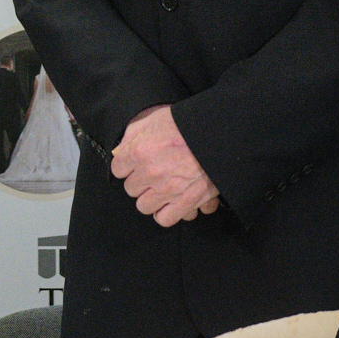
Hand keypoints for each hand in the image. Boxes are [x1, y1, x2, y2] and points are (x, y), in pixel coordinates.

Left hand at [110, 105, 220, 225]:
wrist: (221, 135)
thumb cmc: (189, 124)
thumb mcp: (155, 118)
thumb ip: (133, 134)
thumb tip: (120, 150)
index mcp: (140, 151)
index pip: (117, 169)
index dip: (127, 166)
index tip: (134, 164)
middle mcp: (151, 173)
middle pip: (131, 189)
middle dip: (140, 181)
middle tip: (151, 174)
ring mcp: (168, 190)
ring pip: (144, 206)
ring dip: (151, 198)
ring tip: (161, 189)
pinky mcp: (186, 203)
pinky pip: (164, 218)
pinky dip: (167, 212)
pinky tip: (171, 202)